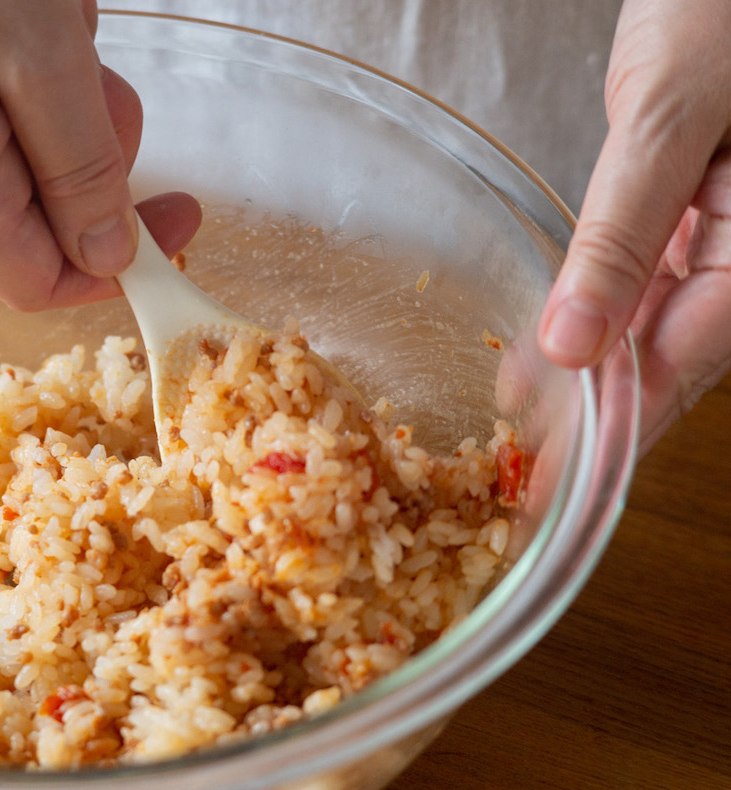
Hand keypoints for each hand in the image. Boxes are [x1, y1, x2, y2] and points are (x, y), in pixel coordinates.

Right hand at [0, 0, 200, 310]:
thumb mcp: (45, 63)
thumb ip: (81, 171)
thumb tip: (107, 256)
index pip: (37, 282)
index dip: (115, 269)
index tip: (178, 220)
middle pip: (36, 223)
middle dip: (95, 165)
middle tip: (106, 85)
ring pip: (25, 167)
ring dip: (71, 113)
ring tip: (64, 35)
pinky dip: (39, 82)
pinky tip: (37, 25)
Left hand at [538, 0, 730, 452]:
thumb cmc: (725, 6)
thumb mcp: (669, 120)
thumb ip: (623, 234)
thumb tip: (575, 345)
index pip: (694, 356)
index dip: (625, 420)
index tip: (565, 470)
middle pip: (683, 349)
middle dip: (608, 408)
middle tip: (535, 464)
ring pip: (667, 316)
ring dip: (601, 365)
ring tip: (531, 415)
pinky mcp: (702, 198)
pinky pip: (657, 269)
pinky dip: (607, 303)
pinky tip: (558, 336)